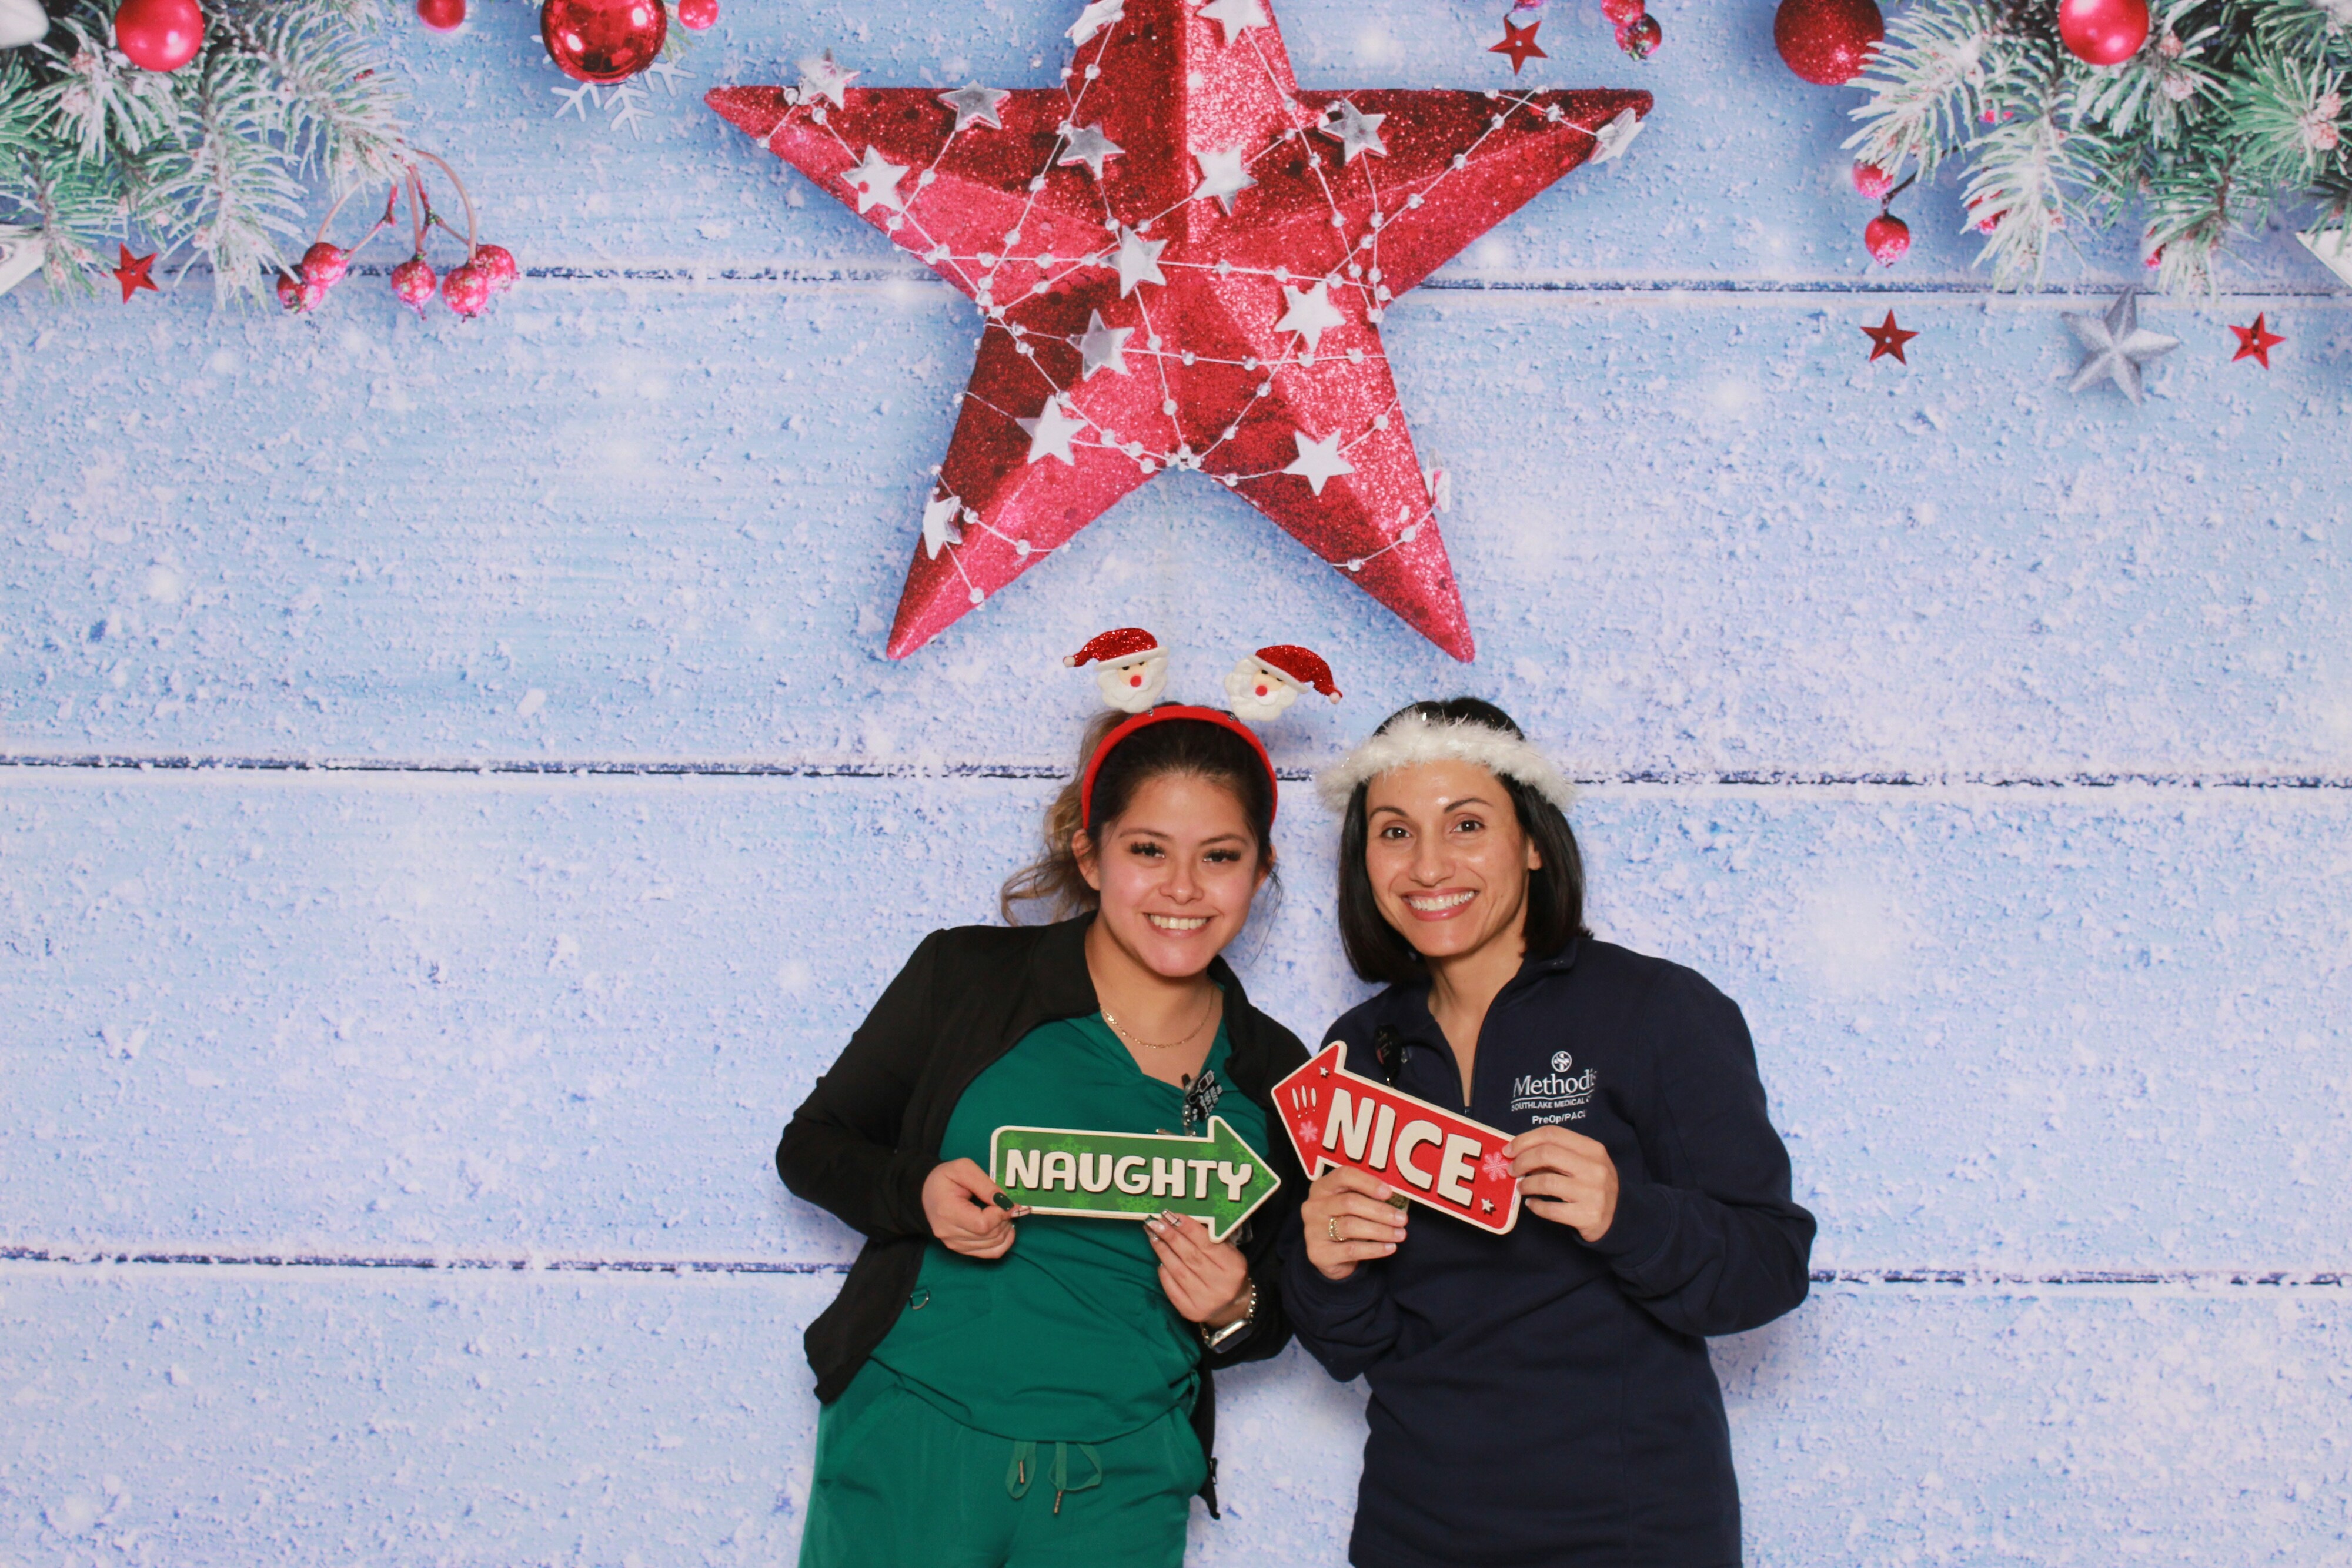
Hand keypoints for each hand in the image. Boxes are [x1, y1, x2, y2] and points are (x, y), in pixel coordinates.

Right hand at [922, 1158, 1025, 1258]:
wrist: (924, 1193)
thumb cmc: (943, 1178)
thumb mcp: (963, 1168)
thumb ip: (985, 1184)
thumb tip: (1006, 1202)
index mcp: (948, 1212)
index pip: (983, 1224)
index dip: (1001, 1214)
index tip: (1009, 1202)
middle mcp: (949, 1233)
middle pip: (989, 1236)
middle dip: (1005, 1220)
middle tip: (1009, 1205)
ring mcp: (954, 1244)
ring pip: (992, 1246)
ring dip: (1005, 1230)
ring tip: (1005, 1213)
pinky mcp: (960, 1249)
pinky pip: (989, 1253)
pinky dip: (1003, 1243)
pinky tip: (1006, 1229)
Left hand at [1145, 1212, 1250, 1325]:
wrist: (1233, 1308)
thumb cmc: (1228, 1273)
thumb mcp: (1230, 1254)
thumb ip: (1211, 1239)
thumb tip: (1181, 1221)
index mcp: (1234, 1267)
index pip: (1207, 1243)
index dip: (1188, 1228)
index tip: (1172, 1215)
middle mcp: (1220, 1285)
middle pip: (1190, 1256)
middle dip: (1171, 1236)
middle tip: (1155, 1222)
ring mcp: (1205, 1301)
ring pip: (1178, 1271)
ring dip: (1163, 1251)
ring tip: (1153, 1235)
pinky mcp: (1191, 1312)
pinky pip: (1172, 1289)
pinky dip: (1164, 1273)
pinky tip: (1159, 1260)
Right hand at [1299, 1167, 1406, 1281]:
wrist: (1327, 1256)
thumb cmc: (1344, 1222)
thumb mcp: (1350, 1205)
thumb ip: (1366, 1196)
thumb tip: (1396, 1195)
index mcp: (1322, 1187)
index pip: (1343, 1176)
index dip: (1368, 1182)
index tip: (1389, 1193)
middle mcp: (1313, 1207)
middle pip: (1349, 1202)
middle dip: (1380, 1211)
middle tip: (1402, 1219)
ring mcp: (1313, 1230)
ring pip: (1351, 1226)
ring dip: (1381, 1230)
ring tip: (1401, 1234)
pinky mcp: (1318, 1253)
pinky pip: (1351, 1250)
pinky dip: (1374, 1249)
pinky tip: (1390, 1247)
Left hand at [1509, 1126, 1617, 1241]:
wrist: (1620, 1216)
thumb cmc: (1593, 1184)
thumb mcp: (1583, 1163)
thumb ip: (1558, 1155)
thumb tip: (1520, 1153)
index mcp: (1592, 1149)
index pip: (1552, 1134)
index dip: (1525, 1140)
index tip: (1509, 1150)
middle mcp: (1594, 1168)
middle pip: (1547, 1154)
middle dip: (1522, 1161)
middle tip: (1512, 1170)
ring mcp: (1592, 1192)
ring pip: (1546, 1181)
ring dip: (1526, 1184)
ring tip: (1522, 1187)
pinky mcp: (1587, 1215)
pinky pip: (1551, 1209)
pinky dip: (1536, 1206)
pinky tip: (1532, 1204)